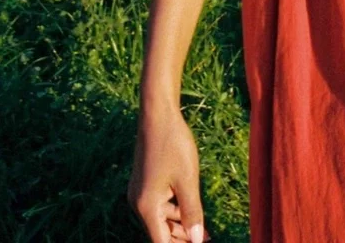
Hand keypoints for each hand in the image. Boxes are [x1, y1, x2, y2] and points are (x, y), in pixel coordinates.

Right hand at [127, 105, 212, 242]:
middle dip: (182, 238)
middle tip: (206, 238)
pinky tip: (190, 209)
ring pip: (161, 218)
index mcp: (147, 206)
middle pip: (160, 232)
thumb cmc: (173, 144)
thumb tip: (195, 241)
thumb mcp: (188, 180)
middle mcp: (138, 203)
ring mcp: (140, 192)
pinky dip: (175, 209)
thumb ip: (192, 212)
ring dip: (180, 224)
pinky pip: (159, 204)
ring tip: (203, 230)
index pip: (161, 242)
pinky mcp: (144, 182)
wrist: (158, 115)